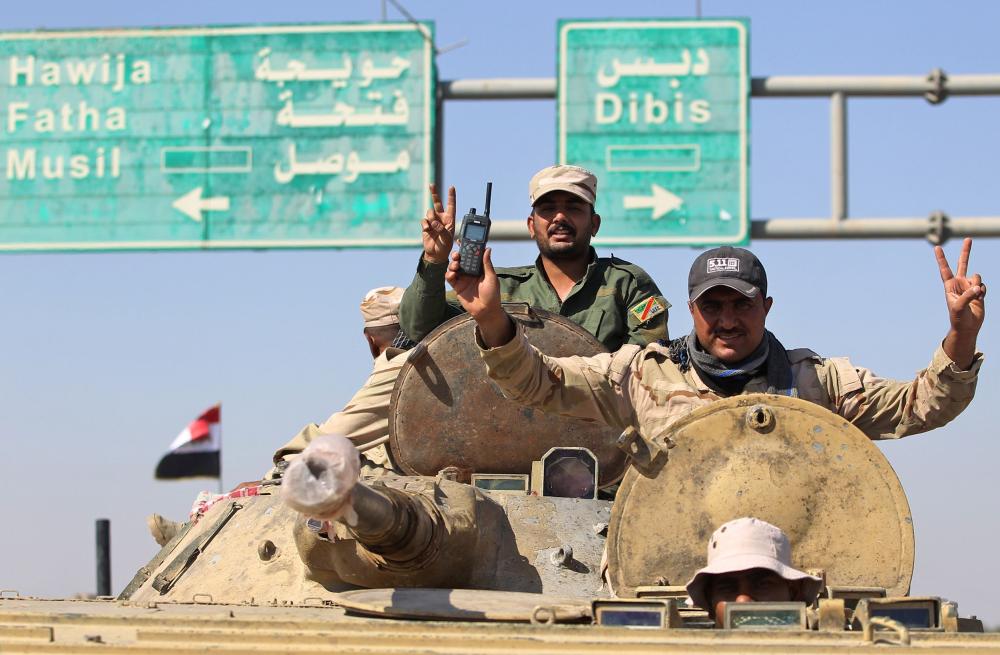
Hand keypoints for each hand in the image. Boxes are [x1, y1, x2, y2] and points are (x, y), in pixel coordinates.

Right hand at [421, 184, 455, 263]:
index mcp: (450, 219)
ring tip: (432, 227)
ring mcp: (433, 221)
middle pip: (437, 203)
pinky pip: (424, 220)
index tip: (452, 187)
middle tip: (431, 184)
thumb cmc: (445, 246)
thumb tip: (433, 222)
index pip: (451, 205)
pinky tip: (427, 230)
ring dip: (431, 218)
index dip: (451, 196)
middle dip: (434, 193)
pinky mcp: (426, 225)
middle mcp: (441, 218)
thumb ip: (441, 229)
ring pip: (430, 212)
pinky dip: (425, 225)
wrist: (435, 254)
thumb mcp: (446, 238)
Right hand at [445, 248, 512, 346]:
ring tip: (456, 265)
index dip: (467, 248)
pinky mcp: (457, 286)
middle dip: (457, 255)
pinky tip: (452, 274)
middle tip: (457, 254)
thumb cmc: (492, 294)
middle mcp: (470, 271)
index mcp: (479, 268)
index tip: (462, 241)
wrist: (485, 311)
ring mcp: (463, 278)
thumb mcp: (491, 278)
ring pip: (454, 266)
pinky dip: (449, 274)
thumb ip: (487, 264)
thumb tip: (487, 249)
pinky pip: (450, 277)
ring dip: (453, 263)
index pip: (472, 255)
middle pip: (461, 259)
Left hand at [936, 237, 985, 368]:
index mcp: (949, 285)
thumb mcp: (958, 307)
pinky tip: (980, 298)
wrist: (967, 326)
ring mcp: (969, 286)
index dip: (941, 258)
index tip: (937, 247)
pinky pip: (983, 285)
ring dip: (977, 285)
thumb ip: (967, 296)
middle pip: (963, 264)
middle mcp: (959, 283)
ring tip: (975, 296)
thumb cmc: (957, 317)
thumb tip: (977, 287)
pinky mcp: (978, 290)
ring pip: (977, 276)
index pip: (945, 269)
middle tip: (968, 238)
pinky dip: (983, 291)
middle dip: (966, 251)